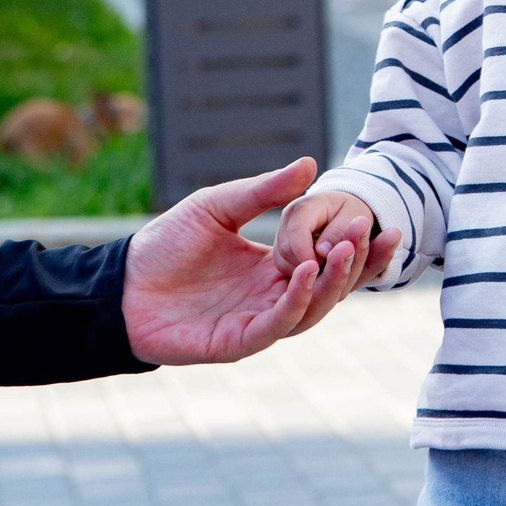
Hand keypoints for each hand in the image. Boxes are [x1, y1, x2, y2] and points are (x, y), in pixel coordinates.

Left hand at [120, 159, 370, 364]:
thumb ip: (264, 191)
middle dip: (354, 263)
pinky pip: (276, 325)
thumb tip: (310, 164)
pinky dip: (296, 301)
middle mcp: (273, 298)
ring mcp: (257, 321)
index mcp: (275, 269)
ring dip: (331, 282)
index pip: (328, 260)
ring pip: (311, 309)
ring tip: (342, 249)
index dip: (358, 248)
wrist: (121, 282)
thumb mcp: (219, 205)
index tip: (385, 223)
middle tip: (369, 232)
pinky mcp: (237, 342)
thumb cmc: (165, 244)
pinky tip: (306, 272)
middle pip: (330, 287)